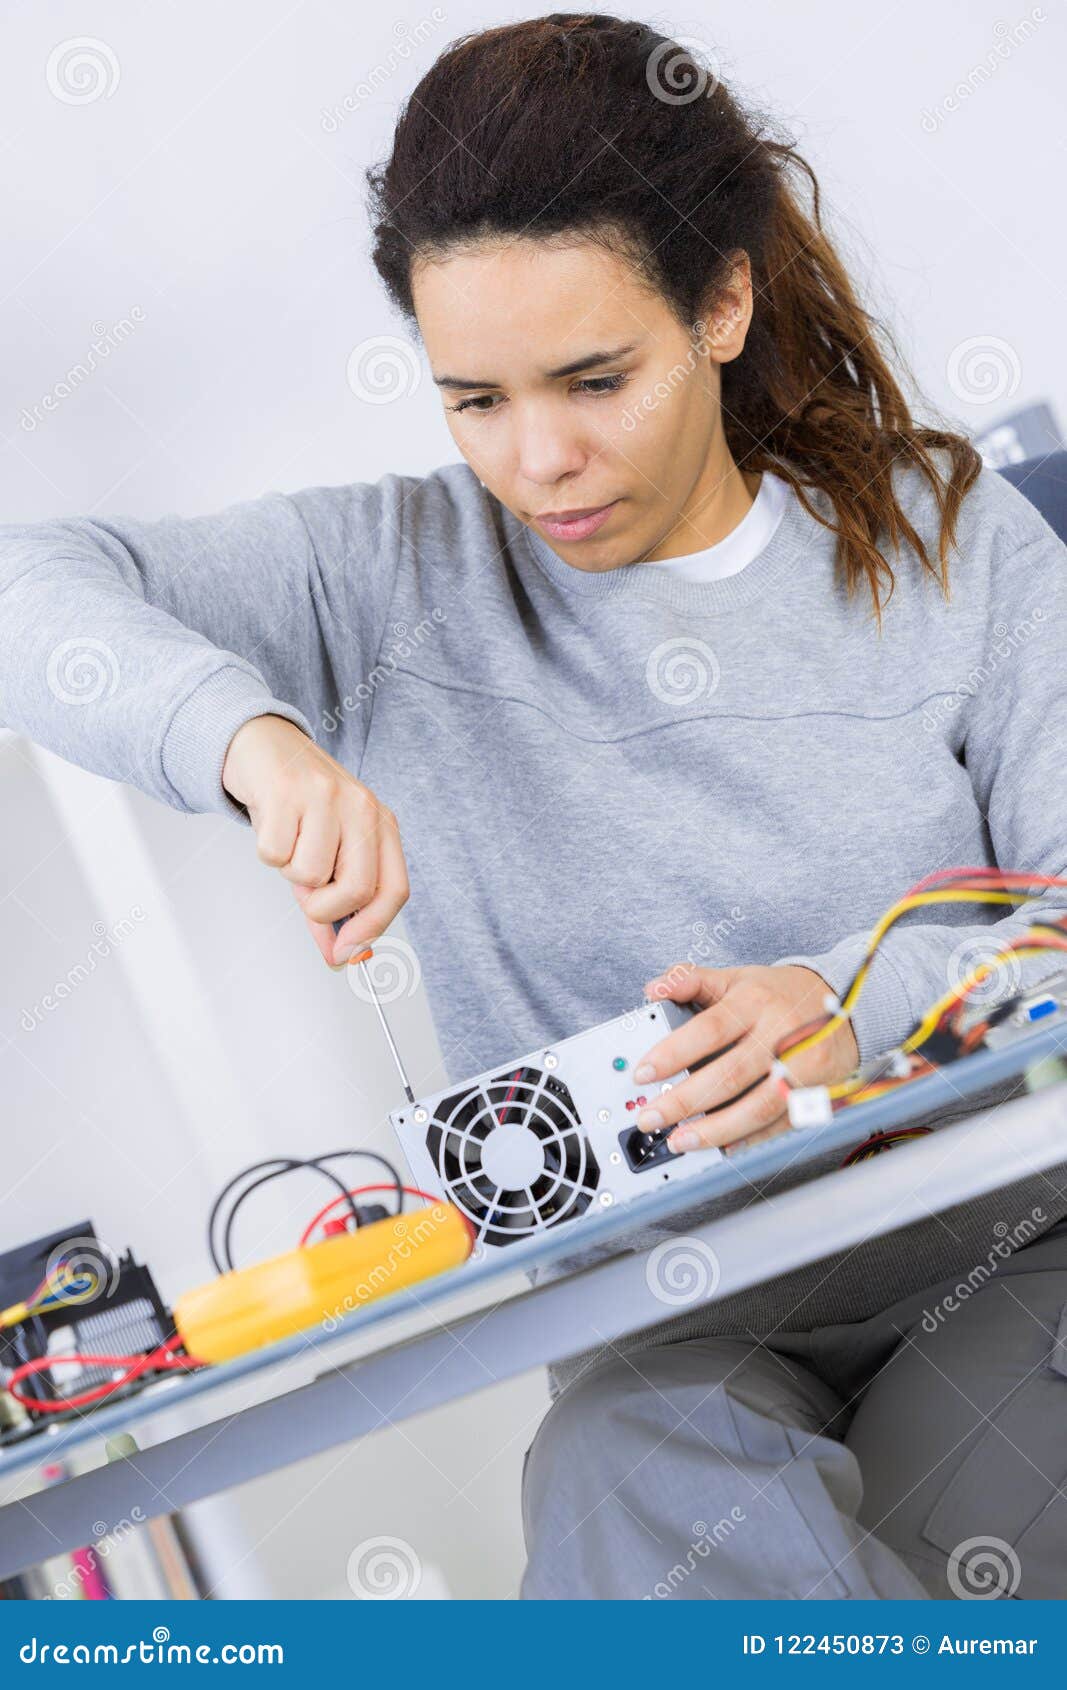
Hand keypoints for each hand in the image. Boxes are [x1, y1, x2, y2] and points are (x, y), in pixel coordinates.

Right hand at [222, 714, 408, 965]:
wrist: (263, 746)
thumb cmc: (298, 806)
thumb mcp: (324, 852)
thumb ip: (333, 904)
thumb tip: (338, 956)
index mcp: (381, 825)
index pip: (394, 890)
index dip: (371, 930)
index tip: (345, 954)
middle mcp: (361, 808)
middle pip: (358, 890)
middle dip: (325, 910)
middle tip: (306, 900)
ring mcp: (326, 797)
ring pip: (309, 875)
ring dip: (289, 872)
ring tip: (288, 841)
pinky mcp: (287, 791)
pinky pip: (274, 854)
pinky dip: (267, 852)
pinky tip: (271, 823)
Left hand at [631, 962, 859, 1152]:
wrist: (844, 1006)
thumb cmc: (778, 996)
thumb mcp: (736, 978)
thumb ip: (691, 981)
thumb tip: (653, 987)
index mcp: (755, 1000)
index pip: (708, 1029)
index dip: (673, 1053)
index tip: (643, 1074)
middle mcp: (781, 1033)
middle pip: (729, 1075)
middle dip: (684, 1101)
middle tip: (651, 1117)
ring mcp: (803, 1067)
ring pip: (757, 1106)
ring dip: (715, 1130)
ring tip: (680, 1140)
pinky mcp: (817, 1093)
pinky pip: (781, 1123)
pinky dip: (752, 1139)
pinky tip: (723, 1147)